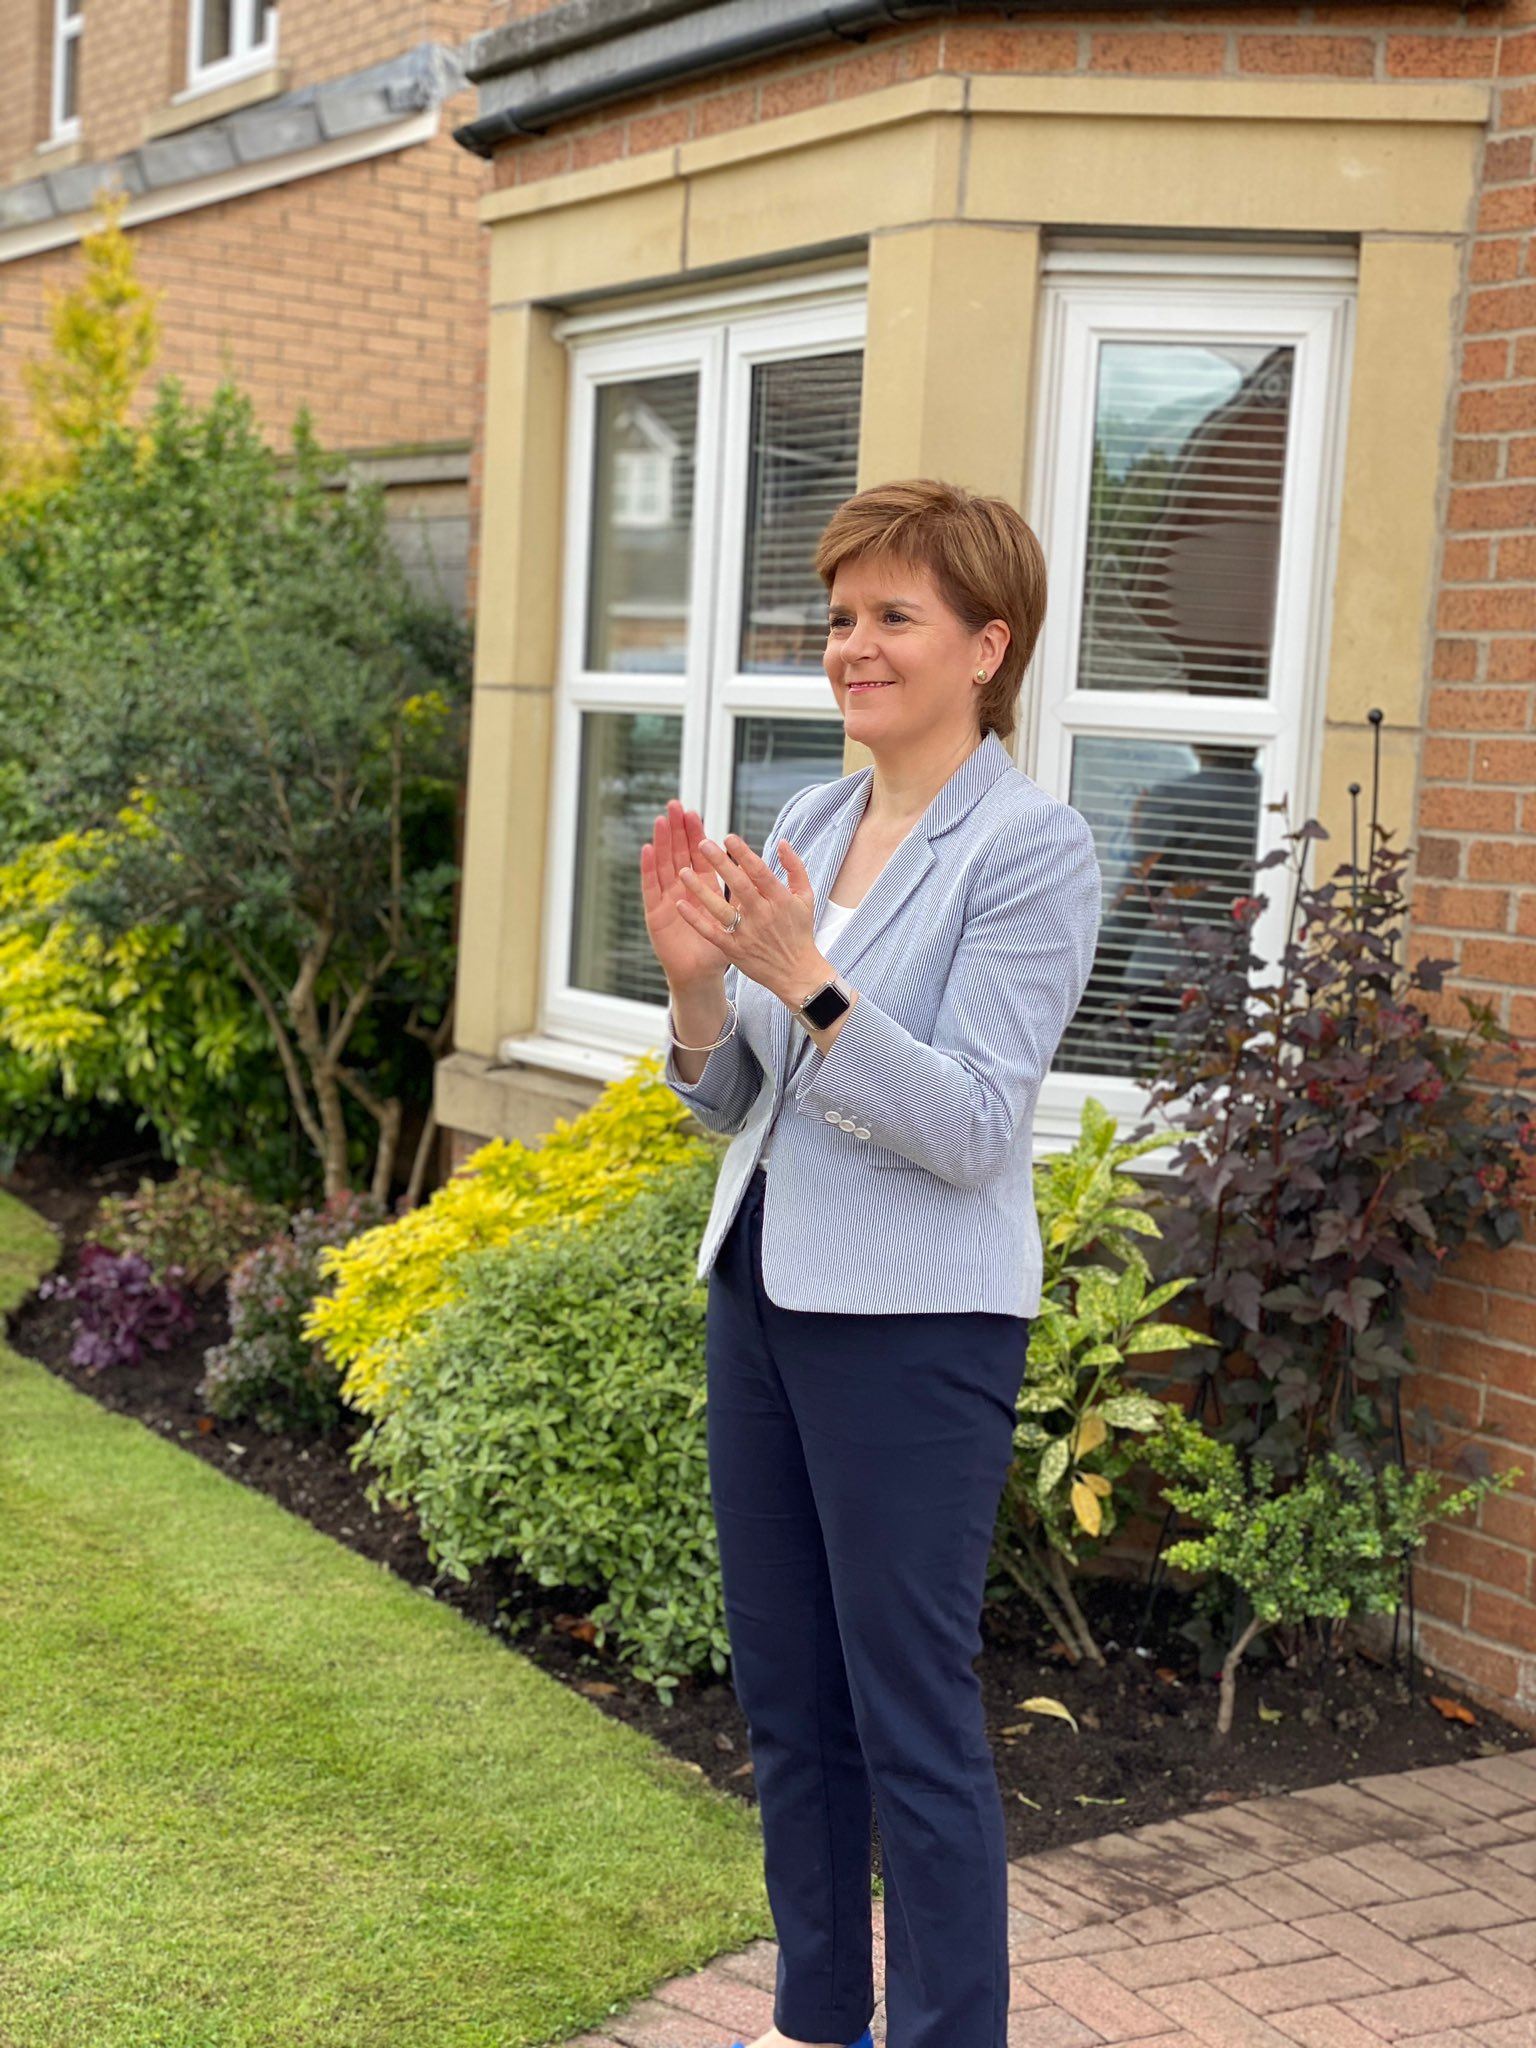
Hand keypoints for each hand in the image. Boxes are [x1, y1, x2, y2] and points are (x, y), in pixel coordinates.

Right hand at [639, 799, 739, 990]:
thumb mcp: (736, 915)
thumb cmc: (719, 946)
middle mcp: (682, 889)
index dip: (695, 833)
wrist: (700, 974)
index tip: (695, 812)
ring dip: (662, 842)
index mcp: (703, 887)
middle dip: (677, 829)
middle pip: (678, 853)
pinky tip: (647, 850)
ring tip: (662, 821)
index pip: (698, 854)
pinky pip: (651, 888)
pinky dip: (649, 869)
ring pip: (663, 864)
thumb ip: (744, 891)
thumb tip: (757, 867)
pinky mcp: (655, 914)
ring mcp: (666, 899)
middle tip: (675, 805)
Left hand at [670, 824, 824, 1007]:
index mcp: (780, 900)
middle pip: (739, 886)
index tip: (728, 837)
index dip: (744, 854)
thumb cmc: (799, 931)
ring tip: (683, 872)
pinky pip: (711, 933)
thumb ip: (795, 868)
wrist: (797, 973)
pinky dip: (695, 920)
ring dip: (701, 891)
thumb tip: (782, 842)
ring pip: (721, 909)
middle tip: (702, 843)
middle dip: (721, 864)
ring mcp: (747, 934)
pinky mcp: (734, 950)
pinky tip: (679, 905)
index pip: (760, 872)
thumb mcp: (806, 897)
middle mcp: (763, 915)